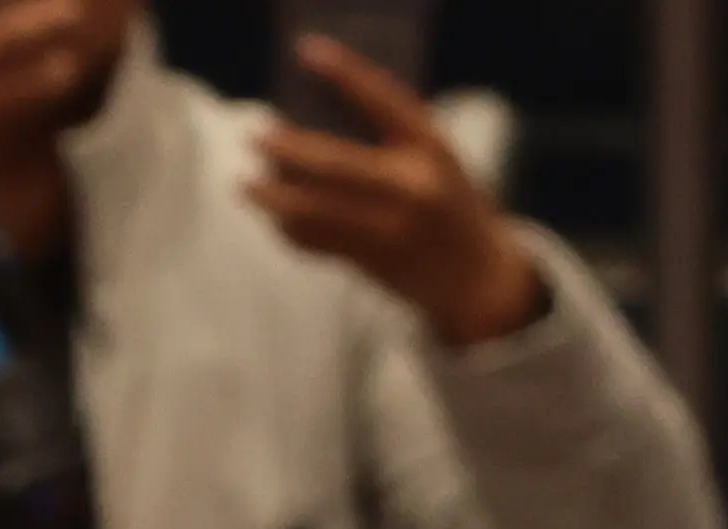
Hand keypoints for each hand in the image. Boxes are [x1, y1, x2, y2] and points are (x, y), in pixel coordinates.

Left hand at [252, 39, 543, 343]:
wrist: (480, 279)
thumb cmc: (447, 203)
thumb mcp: (433, 158)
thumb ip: (388, 135)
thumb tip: (312, 116)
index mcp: (431, 146)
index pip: (383, 98)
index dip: (344, 72)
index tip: (305, 50)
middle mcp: (413, 186)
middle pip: (334, 162)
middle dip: (287, 148)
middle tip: (256, 135)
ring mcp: (393, 228)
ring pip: (316, 209)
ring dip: (274, 196)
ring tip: (246, 184)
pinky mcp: (375, 262)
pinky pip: (319, 242)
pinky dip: (290, 228)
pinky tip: (274, 217)